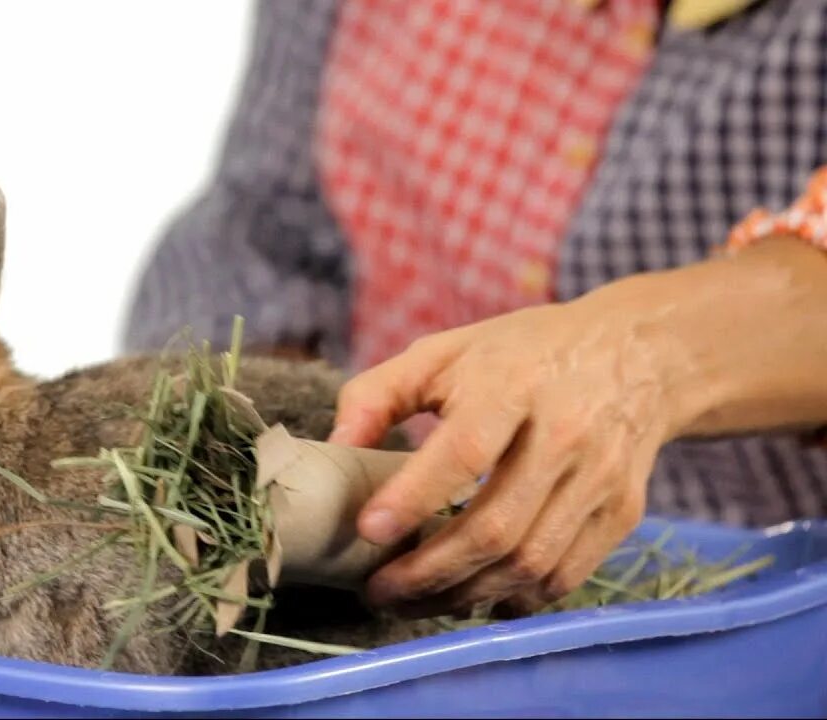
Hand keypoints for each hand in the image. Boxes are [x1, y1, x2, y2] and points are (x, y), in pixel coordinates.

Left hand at [330, 294, 678, 613]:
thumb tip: (334, 447)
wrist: (636, 353)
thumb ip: (378, 395)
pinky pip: (565, 576)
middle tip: (378, 592)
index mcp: (512, 386)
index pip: (462, 453)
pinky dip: (514, 600)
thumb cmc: (519, 355)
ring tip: (414, 603)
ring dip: (464, 595)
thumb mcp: (443, 353)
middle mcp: (564, 434)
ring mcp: (598, 478)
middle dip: (427, 573)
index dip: (413, 498)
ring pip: (528, 562)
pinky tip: (473, 599)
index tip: (367, 531)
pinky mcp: (621, 511)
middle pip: (495, 527)